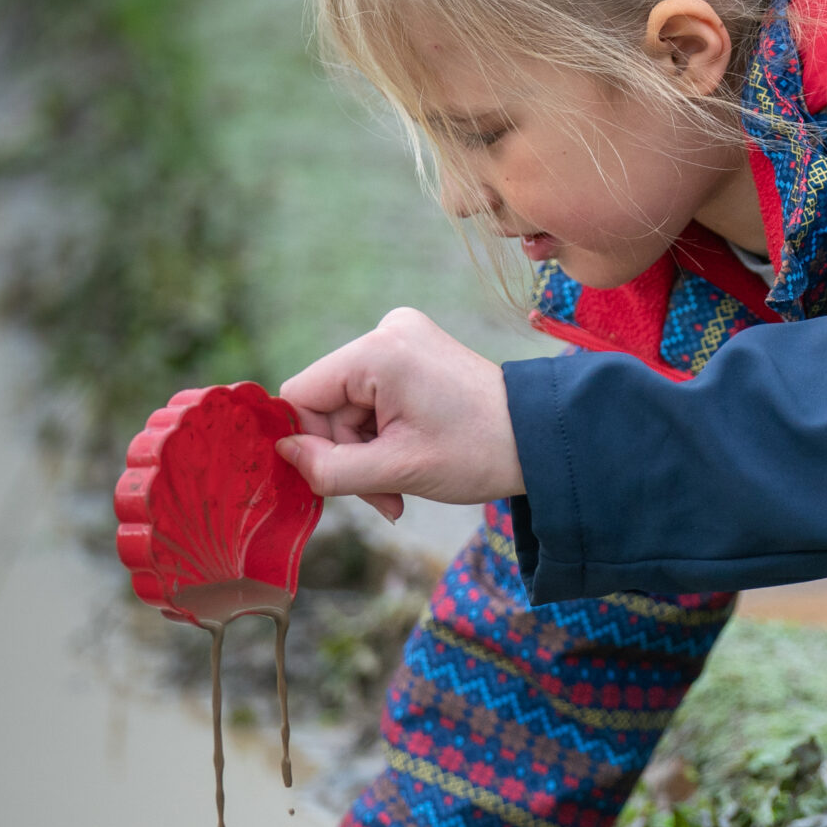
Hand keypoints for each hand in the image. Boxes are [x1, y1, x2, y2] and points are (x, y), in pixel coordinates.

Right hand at [276, 308, 522, 520]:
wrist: (544, 439)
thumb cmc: (479, 453)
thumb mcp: (397, 470)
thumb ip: (328, 468)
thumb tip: (282, 453)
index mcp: (379, 350)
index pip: (301, 395)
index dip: (311, 443)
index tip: (344, 480)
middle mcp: (388, 330)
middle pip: (327, 403)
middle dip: (349, 455)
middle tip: (386, 496)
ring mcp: (404, 337)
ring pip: (350, 406)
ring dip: (369, 452)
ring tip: (401, 485)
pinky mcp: (416, 351)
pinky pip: (375, 396)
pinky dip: (385, 434)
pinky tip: (410, 457)